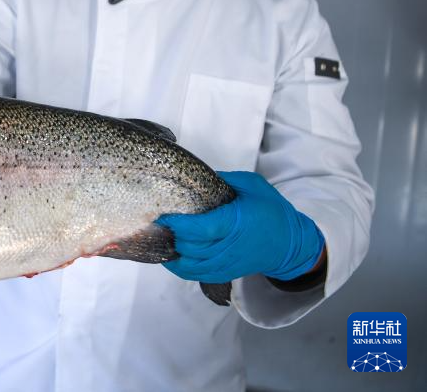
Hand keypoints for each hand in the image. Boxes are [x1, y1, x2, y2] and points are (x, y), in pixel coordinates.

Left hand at [155, 171, 324, 283]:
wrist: (291, 244)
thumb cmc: (273, 212)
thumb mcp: (253, 185)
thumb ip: (226, 179)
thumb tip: (200, 177)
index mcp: (234, 223)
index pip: (199, 229)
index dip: (177, 225)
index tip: (164, 216)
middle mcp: (228, 246)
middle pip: (190, 248)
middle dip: (172, 236)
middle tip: (161, 224)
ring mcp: (226, 263)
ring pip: (190, 265)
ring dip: (173, 253)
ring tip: (163, 239)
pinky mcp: (226, 272)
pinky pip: (197, 275)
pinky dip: (181, 268)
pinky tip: (173, 256)